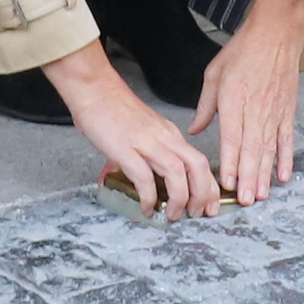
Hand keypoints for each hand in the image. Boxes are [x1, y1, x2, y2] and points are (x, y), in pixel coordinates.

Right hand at [43, 41, 221, 219]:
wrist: (93, 87)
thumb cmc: (112, 109)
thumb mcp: (142, 132)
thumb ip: (148, 154)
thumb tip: (146, 182)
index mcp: (169, 134)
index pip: (200, 161)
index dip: (209, 187)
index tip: (209, 205)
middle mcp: (164, 137)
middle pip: (198, 166)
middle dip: (203, 195)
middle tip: (196, 214)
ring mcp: (145, 141)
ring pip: (177, 172)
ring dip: (180, 199)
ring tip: (172, 215)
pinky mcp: (125, 148)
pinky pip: (144, 177)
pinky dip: (149, 196)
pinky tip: (146, 207)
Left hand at [184, 0, 303, 205]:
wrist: (275, 34)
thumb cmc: (242, 51)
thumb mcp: (214, 74)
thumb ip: (205, 106)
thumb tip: (194, 130)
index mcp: (234, 100)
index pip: (231, 137)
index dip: (230, 162)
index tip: (226, 182)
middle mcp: (255, 109)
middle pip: (251, 149)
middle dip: (248, 177)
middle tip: (244, 201)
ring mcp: (274, 112)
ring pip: (269, 149)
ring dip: (264, 174)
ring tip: (260, 196)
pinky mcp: (288, 111)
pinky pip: (287, 139)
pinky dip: (286, 159)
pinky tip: (283, 176)